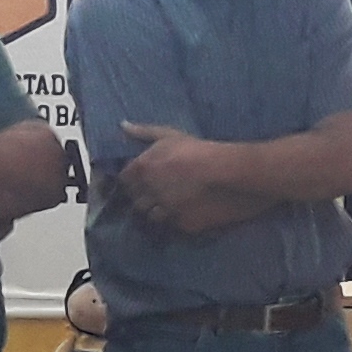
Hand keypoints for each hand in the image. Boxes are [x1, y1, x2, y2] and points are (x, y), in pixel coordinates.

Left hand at [114, 123, 264, 235]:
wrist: (229, 173)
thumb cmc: (198, 150)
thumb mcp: (170, 135)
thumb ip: (143, 132)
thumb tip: (122, 126)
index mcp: (142, 169)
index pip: (124, 180)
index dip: (132, 180)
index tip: (142, 178)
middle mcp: (148, 193)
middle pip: (135, 201)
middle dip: (143, 196)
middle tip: (159, 190)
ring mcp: (164, 211)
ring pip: (151, 216)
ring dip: (158, 210)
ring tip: (174, 201)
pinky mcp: (180, 225)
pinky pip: (172, 225)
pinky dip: (176, 218)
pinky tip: (188, 208)